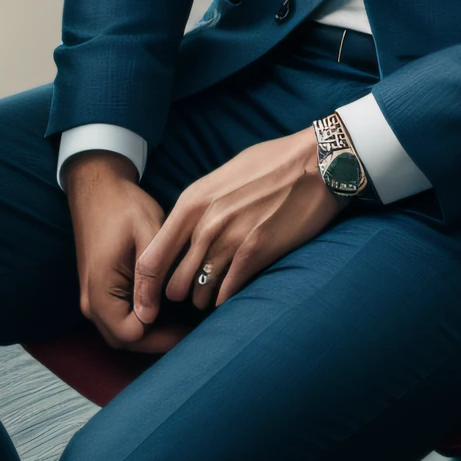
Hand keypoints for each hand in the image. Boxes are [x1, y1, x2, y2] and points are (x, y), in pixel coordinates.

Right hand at [64, 150, 190, 353]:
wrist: (98, 187)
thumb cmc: (124, 206)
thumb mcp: (144, 233)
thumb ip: (149, 275)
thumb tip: (151, 316)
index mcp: (100, 290)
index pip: (131, 334)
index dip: (162, 336)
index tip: (191, 328)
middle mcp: (91, 301)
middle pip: (125, 340)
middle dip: (158, 341)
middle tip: (192, 331)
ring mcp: (93, 297)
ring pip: (122, 332)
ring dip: (150, 333)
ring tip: (183, 324)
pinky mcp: (100, 290)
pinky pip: (119, 318)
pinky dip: (141, 321)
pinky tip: (166, 311)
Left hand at [133, 127, 341, 320]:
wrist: (314, 162)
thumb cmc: (271, 164)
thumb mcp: (223, 176)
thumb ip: (201, 204)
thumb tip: (187, 228)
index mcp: (192, 201)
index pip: (151, 257)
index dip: (146, 285)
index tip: (150, 299)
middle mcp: (205, 223)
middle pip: (173, 283)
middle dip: (179, 294)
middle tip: (189, 296)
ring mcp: (230, 239)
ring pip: (200, 293)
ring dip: (204, 299)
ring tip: (212, 295)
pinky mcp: (256, 253)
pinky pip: (228, 293)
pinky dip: (227, 298)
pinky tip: (232, 293)